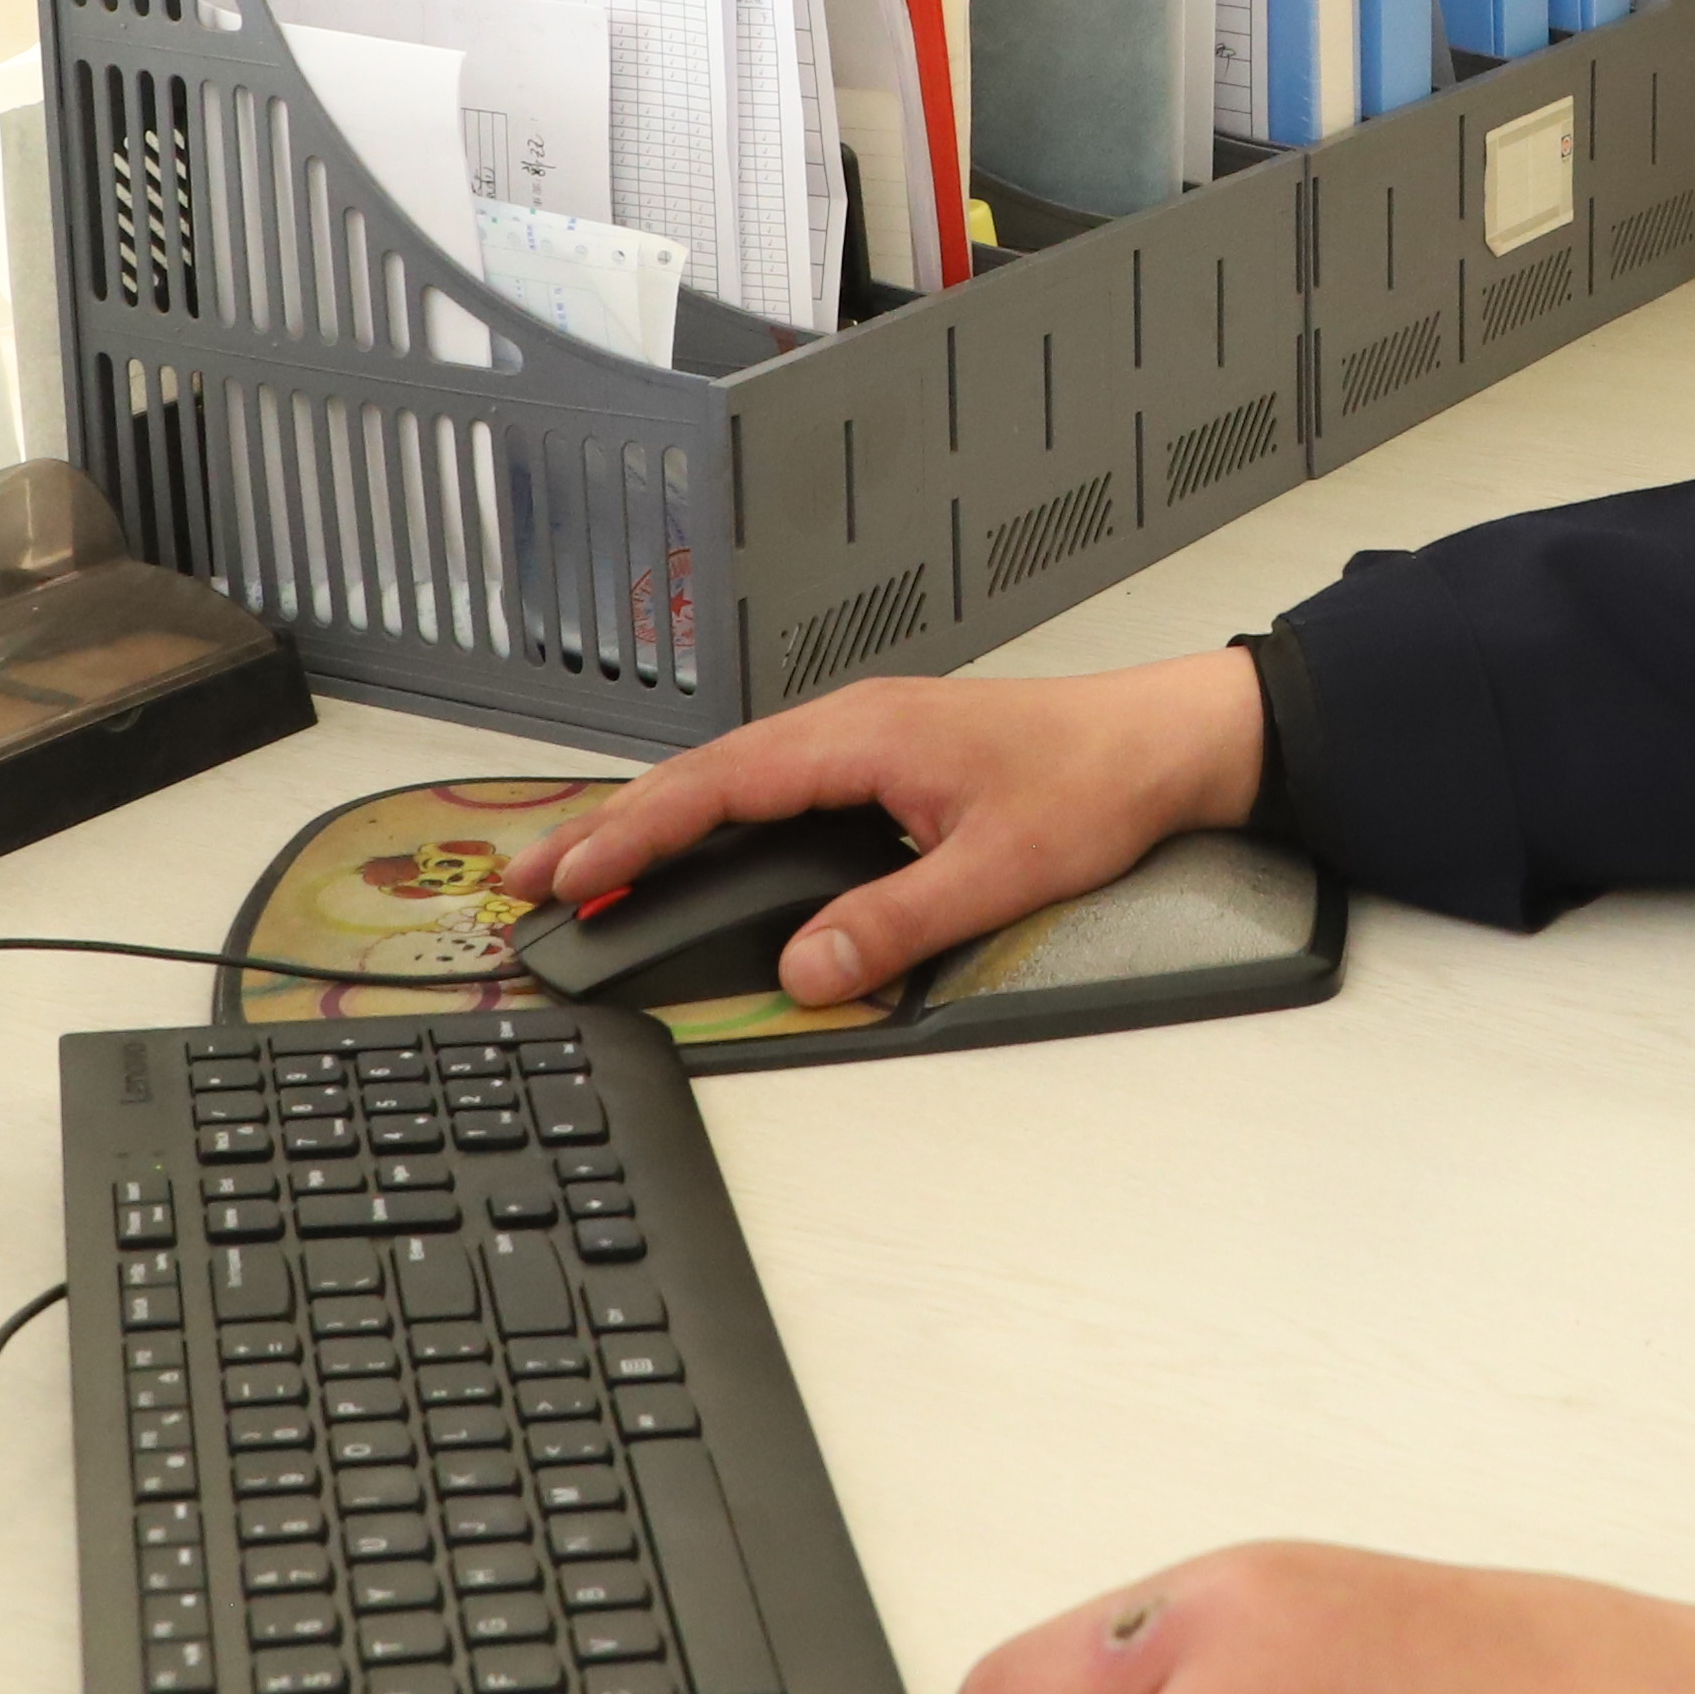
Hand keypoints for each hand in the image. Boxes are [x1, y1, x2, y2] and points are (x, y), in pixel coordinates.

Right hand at [529, 648, 1268, 1008]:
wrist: (1166, 739)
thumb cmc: (1097, 780)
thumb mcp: (1000, 869)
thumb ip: (898, 922)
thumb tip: (809, 969)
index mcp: (862, 735)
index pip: (719, 785)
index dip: (637, 832)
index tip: (572, 873)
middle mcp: (850, 724)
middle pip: (703, 775)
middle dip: (610, 825)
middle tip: (527, 875)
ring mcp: (862, 737)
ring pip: (730, 777)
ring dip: (655, 820)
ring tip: (583, 865)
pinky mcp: (880, 757)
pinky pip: (769, 784)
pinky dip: (709, 814)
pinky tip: (689, 846)